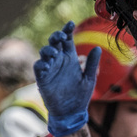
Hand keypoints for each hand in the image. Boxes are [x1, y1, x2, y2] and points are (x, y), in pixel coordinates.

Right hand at [34, 22, 100, 136]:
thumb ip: (91, 64)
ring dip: (48, 50)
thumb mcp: (89, 79)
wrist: (71, 113)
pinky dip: (41, 64)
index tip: (70, 24)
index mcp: (70, 58)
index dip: (67, 30)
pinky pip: (38, 67)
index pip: (67, 40)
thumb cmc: (80, 96)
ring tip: (54, 53)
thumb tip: (98, 48)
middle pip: (54, 43)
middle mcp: (59, 61)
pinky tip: (47, 65)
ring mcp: (50, 69)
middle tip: (61, 37)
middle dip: (56, 36)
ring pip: (45, 53)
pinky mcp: (43, 79)